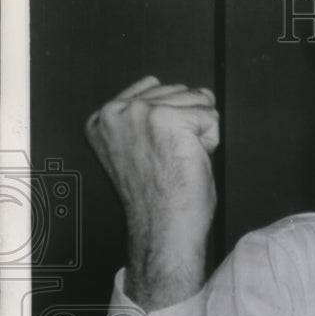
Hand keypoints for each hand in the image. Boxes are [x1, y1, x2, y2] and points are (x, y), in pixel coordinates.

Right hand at [86, 76, 219, 307]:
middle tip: (171, 160)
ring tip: (179, 160)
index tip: (159, 152)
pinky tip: (191, 160)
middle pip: (179, 91)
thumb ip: (148, 118)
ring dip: (199, 132)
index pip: (153, 87)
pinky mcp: (167, 118)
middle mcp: (116, 111)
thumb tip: (194, 91)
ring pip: (197, 100)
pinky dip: (211, 139)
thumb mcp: (138, 149)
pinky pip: (211, 115)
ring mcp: (140, 112)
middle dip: (187, 124)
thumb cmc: (158, 200)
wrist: (163, 228)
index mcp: (102, 119)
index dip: (172, 121)